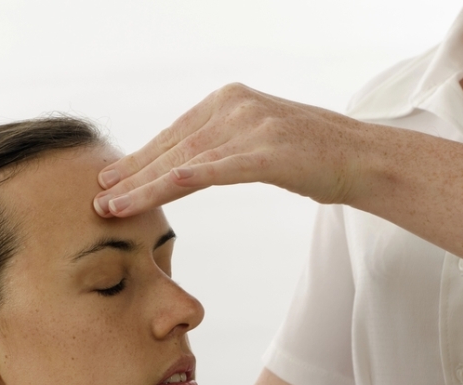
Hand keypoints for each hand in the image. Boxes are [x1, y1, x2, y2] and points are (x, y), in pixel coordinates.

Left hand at [92, 83, 373, 216]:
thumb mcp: (259, 141)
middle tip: (99, 197)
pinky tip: (158, 190)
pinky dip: (185, 179)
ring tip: (113, 206)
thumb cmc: (311, 155)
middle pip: (172, 147)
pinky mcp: (269, 153)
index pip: (174, 135)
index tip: (111, 179)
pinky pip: (218, 169)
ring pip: (185, 161)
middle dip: (132, 175)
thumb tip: (186, 166)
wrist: (363, 157)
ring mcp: (252, 127)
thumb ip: (223, 147)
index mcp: (230, 100)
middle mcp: (235, 106)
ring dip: (145, 186)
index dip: (140, 159)